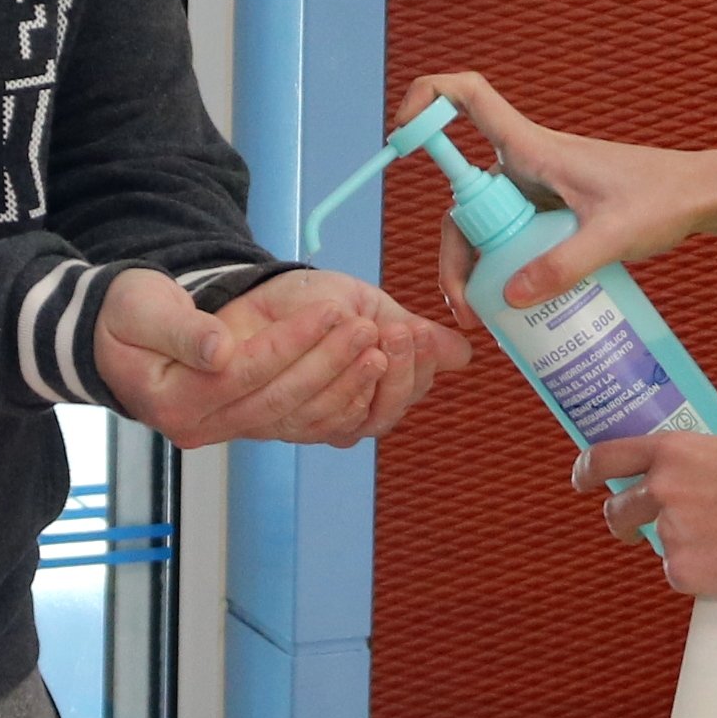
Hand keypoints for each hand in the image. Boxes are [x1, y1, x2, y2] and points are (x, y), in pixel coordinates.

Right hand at [95, 266, 468, 448]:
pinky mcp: (242, 423)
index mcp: (173, 399)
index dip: (292, 343)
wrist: (111, 339)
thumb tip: (220, 349)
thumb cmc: (124, 315)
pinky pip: (296, 423)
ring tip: (378, 349)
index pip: (245, 373)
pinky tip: (365, 377)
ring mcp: (222, 430)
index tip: (332, 311)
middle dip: (329, 364)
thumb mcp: (140, 308)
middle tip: (369, 330)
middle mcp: (198, 427)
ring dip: (341, 385)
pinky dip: (335, 403)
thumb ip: (180, 329)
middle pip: (277, 400)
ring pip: (293, 416)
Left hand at [216, 267, 472, 442]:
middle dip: (398, 372)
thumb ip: (410, 333)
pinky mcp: (274, 421)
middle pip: (383, 413)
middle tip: (401, 331)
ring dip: (360, 370)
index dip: (419, 367)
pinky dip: (322, 373)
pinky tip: (330, 337)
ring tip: (366, 327)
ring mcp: (312, 422)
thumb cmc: (312, 305)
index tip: (421, 332)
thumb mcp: (370, 309)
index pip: (409, 393)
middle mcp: (347, 416)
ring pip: (350, 415)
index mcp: (376, 392)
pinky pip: (307, 413)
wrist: (252, 295)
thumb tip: (464, 354)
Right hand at [403, 71, 716, 316]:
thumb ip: (565, 265)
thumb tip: (510, 299)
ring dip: (476, 270)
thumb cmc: (663, 199)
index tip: (401, 134)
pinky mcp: (552, 215)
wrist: (701, 198)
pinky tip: (515, 309)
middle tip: (465, 305)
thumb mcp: (614, 236)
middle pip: (463, 198)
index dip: (428, 101)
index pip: (468, 98)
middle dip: (454, 253)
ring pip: (484, 227)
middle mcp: (526, 165)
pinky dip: (504, 271)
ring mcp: (538, 192)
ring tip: (485, 319)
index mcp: (534, 148)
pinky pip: (512, 240)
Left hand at [580, 401, 716, 599]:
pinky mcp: (684, 572)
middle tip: (643, 529)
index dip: (587, 471)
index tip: (584, 481)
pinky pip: (678, 575)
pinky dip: (697, 575)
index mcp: (674, 452)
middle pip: (616, 511)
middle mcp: (662, 489)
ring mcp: (670, 532)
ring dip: (676, 548)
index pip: (605, 458)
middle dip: (625, 521)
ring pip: (655, 546)